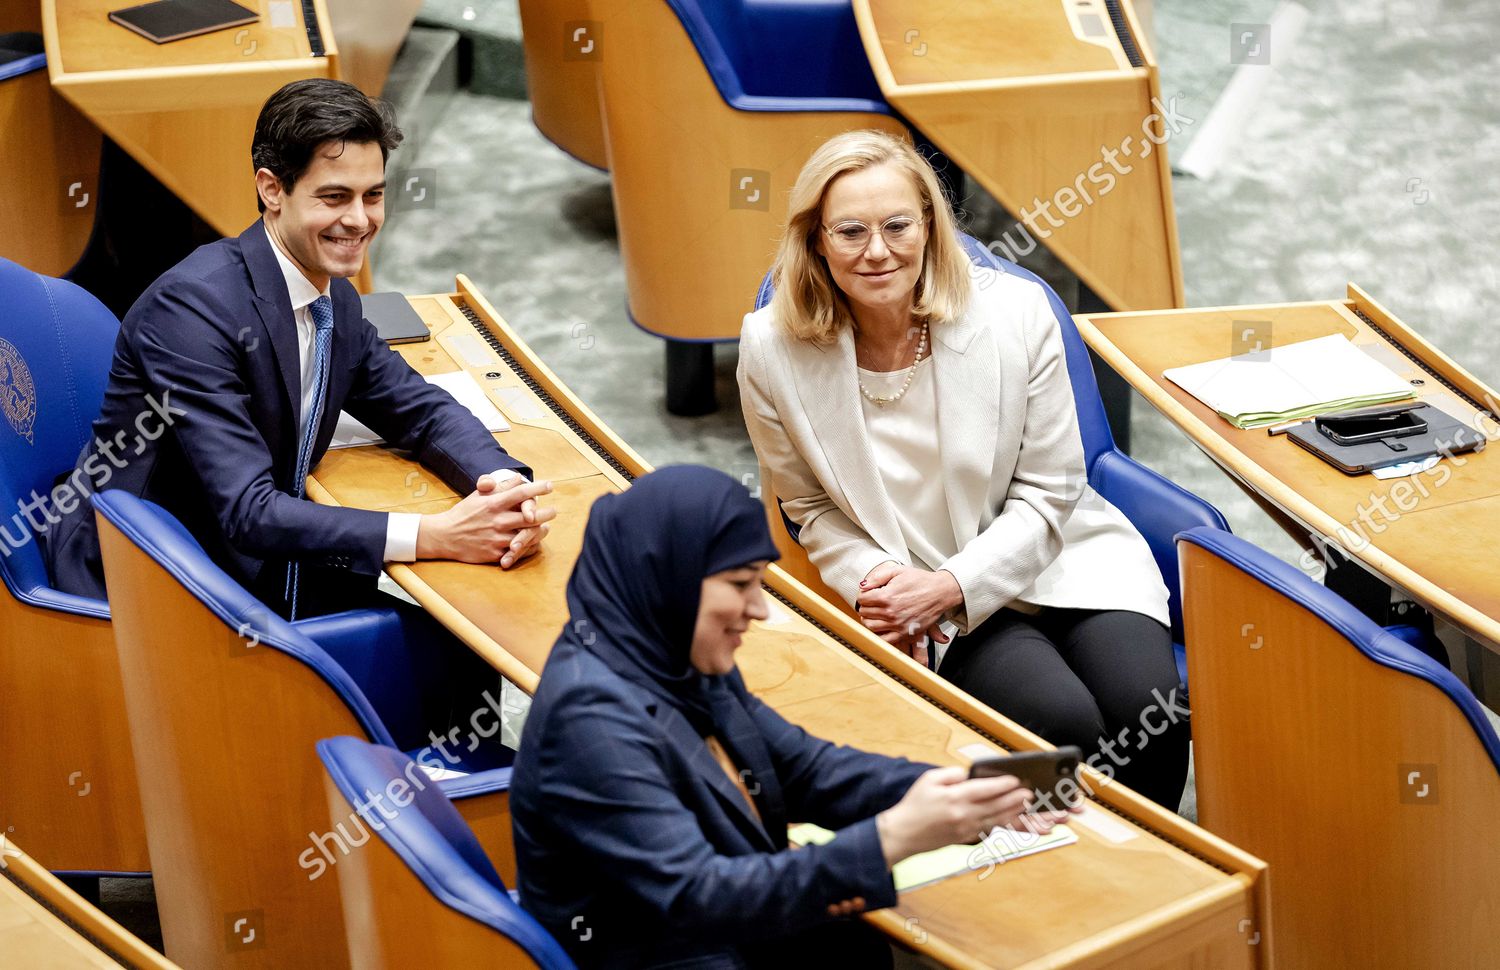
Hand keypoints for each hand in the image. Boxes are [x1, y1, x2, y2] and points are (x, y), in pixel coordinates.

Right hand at [416, 475, 554, 566]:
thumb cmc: (464, 513)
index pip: (520, 493)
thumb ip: (498, 486)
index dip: (538, 488)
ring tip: (545, 527)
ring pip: (528, 536)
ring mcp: (497, 539)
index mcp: (493, 504)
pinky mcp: (496, 554)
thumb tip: (518, 478)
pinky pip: (520, 552)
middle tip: (553, 511)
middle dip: (546, 513)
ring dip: (540, 531)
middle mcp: (497, 521)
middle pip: (531, 517)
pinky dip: (529, 547)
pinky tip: (534, 541)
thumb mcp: (478, 495)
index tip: (550, 485)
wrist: (444, 536)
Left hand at [856, 563, 961, 658]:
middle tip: (871, 603)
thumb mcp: (898, 571)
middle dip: (865, 606)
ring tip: (874, 614)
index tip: (868, 594)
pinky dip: (878, 635)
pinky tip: (880, 627)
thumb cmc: (921, 581)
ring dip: (868, 620)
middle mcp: (890, 612)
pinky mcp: (905, 633)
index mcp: (887, 596)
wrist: (940, 592)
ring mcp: (897, 624)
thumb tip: (863, 585)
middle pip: (865, 612)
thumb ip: (877, 577)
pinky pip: (884, 640)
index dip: (863, 594)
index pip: (862, 598)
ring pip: (870, 626)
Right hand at [875, 767, 1033, 865]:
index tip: (1015, 780)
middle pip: (995, 806)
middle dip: (1014, 799)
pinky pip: (989, 830)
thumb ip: (951, 774)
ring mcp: (966, 829)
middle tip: (1029, 793)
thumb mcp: (929, 779)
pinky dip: (1004, 825)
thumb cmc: (915, 805)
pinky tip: (1013, 820)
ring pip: (996, 820)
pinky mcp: (966, 838)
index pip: (984, 790)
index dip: (1002, 785)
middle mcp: (963, 815)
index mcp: (954, 798)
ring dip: (1014, 813)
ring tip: (1027, 806)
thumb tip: (969, 775)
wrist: (903, 834)